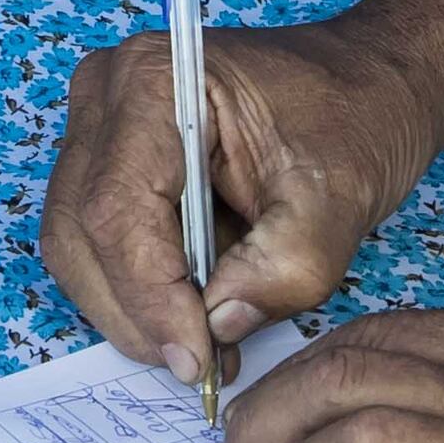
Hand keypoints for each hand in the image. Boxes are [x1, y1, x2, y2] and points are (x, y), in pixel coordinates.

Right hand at [38, 18, 436, 396]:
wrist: (367, 81)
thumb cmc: (353, 117)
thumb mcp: (337, 202)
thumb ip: (283, 270)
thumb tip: (216, 327)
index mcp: (156, 79)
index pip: (117, 210)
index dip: (150, 296)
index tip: (199, 358)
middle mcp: (107, 93)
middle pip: (80, 232)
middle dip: (136, 312)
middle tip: (202, 363)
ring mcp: (98, 123)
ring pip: (76, 245)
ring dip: (133, 308)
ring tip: (204, 342)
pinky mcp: (106, 157)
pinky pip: (94, 241)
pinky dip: (137, 290)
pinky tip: (193, 312)